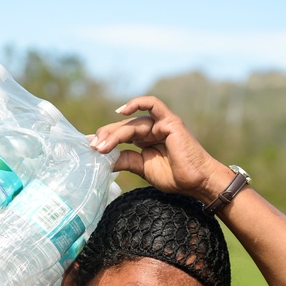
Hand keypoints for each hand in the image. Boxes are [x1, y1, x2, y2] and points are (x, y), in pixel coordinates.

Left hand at [90, 96, 230, 201]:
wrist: (196, 182)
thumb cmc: (175, 176)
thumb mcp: (142, 168)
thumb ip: (125, 160)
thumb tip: (104, 158)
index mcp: (145, 140)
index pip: (120, 135)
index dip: (105, 139)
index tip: (89, 146)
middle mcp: (151, 130)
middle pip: (123, 128)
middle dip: (106, 137)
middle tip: (93, 147)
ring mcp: (160, 124)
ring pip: (132, 124)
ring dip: (115, 133)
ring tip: (102, 145)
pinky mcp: (169, 121)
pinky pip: (153, 104)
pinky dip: (137, 103)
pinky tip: (122, 111)